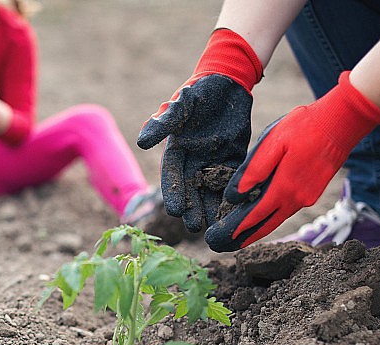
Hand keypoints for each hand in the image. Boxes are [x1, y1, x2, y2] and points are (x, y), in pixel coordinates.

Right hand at [137, 29, 262, 231]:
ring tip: (217, 227)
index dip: (173, 194)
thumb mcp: (181, 103)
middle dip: (193, 209)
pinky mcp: (233, 158)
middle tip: (197, 228)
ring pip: (211, 190)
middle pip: (191, 190)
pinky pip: (232, 180)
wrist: (227, 80)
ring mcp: (213, 161)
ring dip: (213, 208)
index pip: (172, 177)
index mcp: (176, 150)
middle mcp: (193, 160)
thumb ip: (163, 122)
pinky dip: (234, 194)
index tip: (175, 212)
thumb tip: (141, 142)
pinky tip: (238, 209)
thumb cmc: (199, 90)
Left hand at [204, 71, 379, 251]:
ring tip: (240, 236)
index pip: (255, 216)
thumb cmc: (305, 127)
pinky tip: (263, 216)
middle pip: (267, 225)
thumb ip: (252, 171)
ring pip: (278, 219)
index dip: (237, 229)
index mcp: (283, 187)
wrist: (342, 123)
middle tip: (224, 245)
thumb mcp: (272, 143)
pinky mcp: (313, 193)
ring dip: (259, 228)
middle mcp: (297, 198)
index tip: (220, 238)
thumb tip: (233, 196)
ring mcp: (307, 197)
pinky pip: (287, 210)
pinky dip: (272, 216)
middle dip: (245, 237)